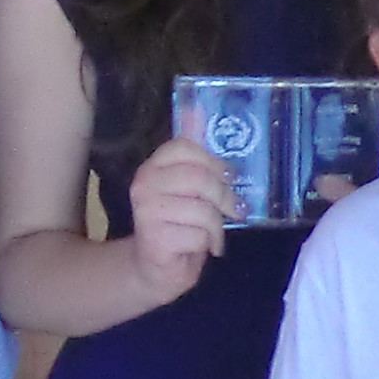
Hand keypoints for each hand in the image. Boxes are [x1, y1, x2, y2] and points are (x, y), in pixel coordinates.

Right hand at [126, 137, 235, 301]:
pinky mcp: (156, 239)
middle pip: (199, 178)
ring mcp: (147, 212)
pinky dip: (210, 244)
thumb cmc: (178, 225)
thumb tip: (196, 109)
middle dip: (224, 197)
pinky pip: (200, 235)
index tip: (227, 177)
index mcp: (152, 167)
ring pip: (203, 210)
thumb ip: (194, 155)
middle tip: (234, 210)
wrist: (155, 268)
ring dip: (217, 227)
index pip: (184, 147)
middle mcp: (144, 185)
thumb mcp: (189, 189)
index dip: (213, 161)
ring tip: (214, 234)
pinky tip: (204, 248)